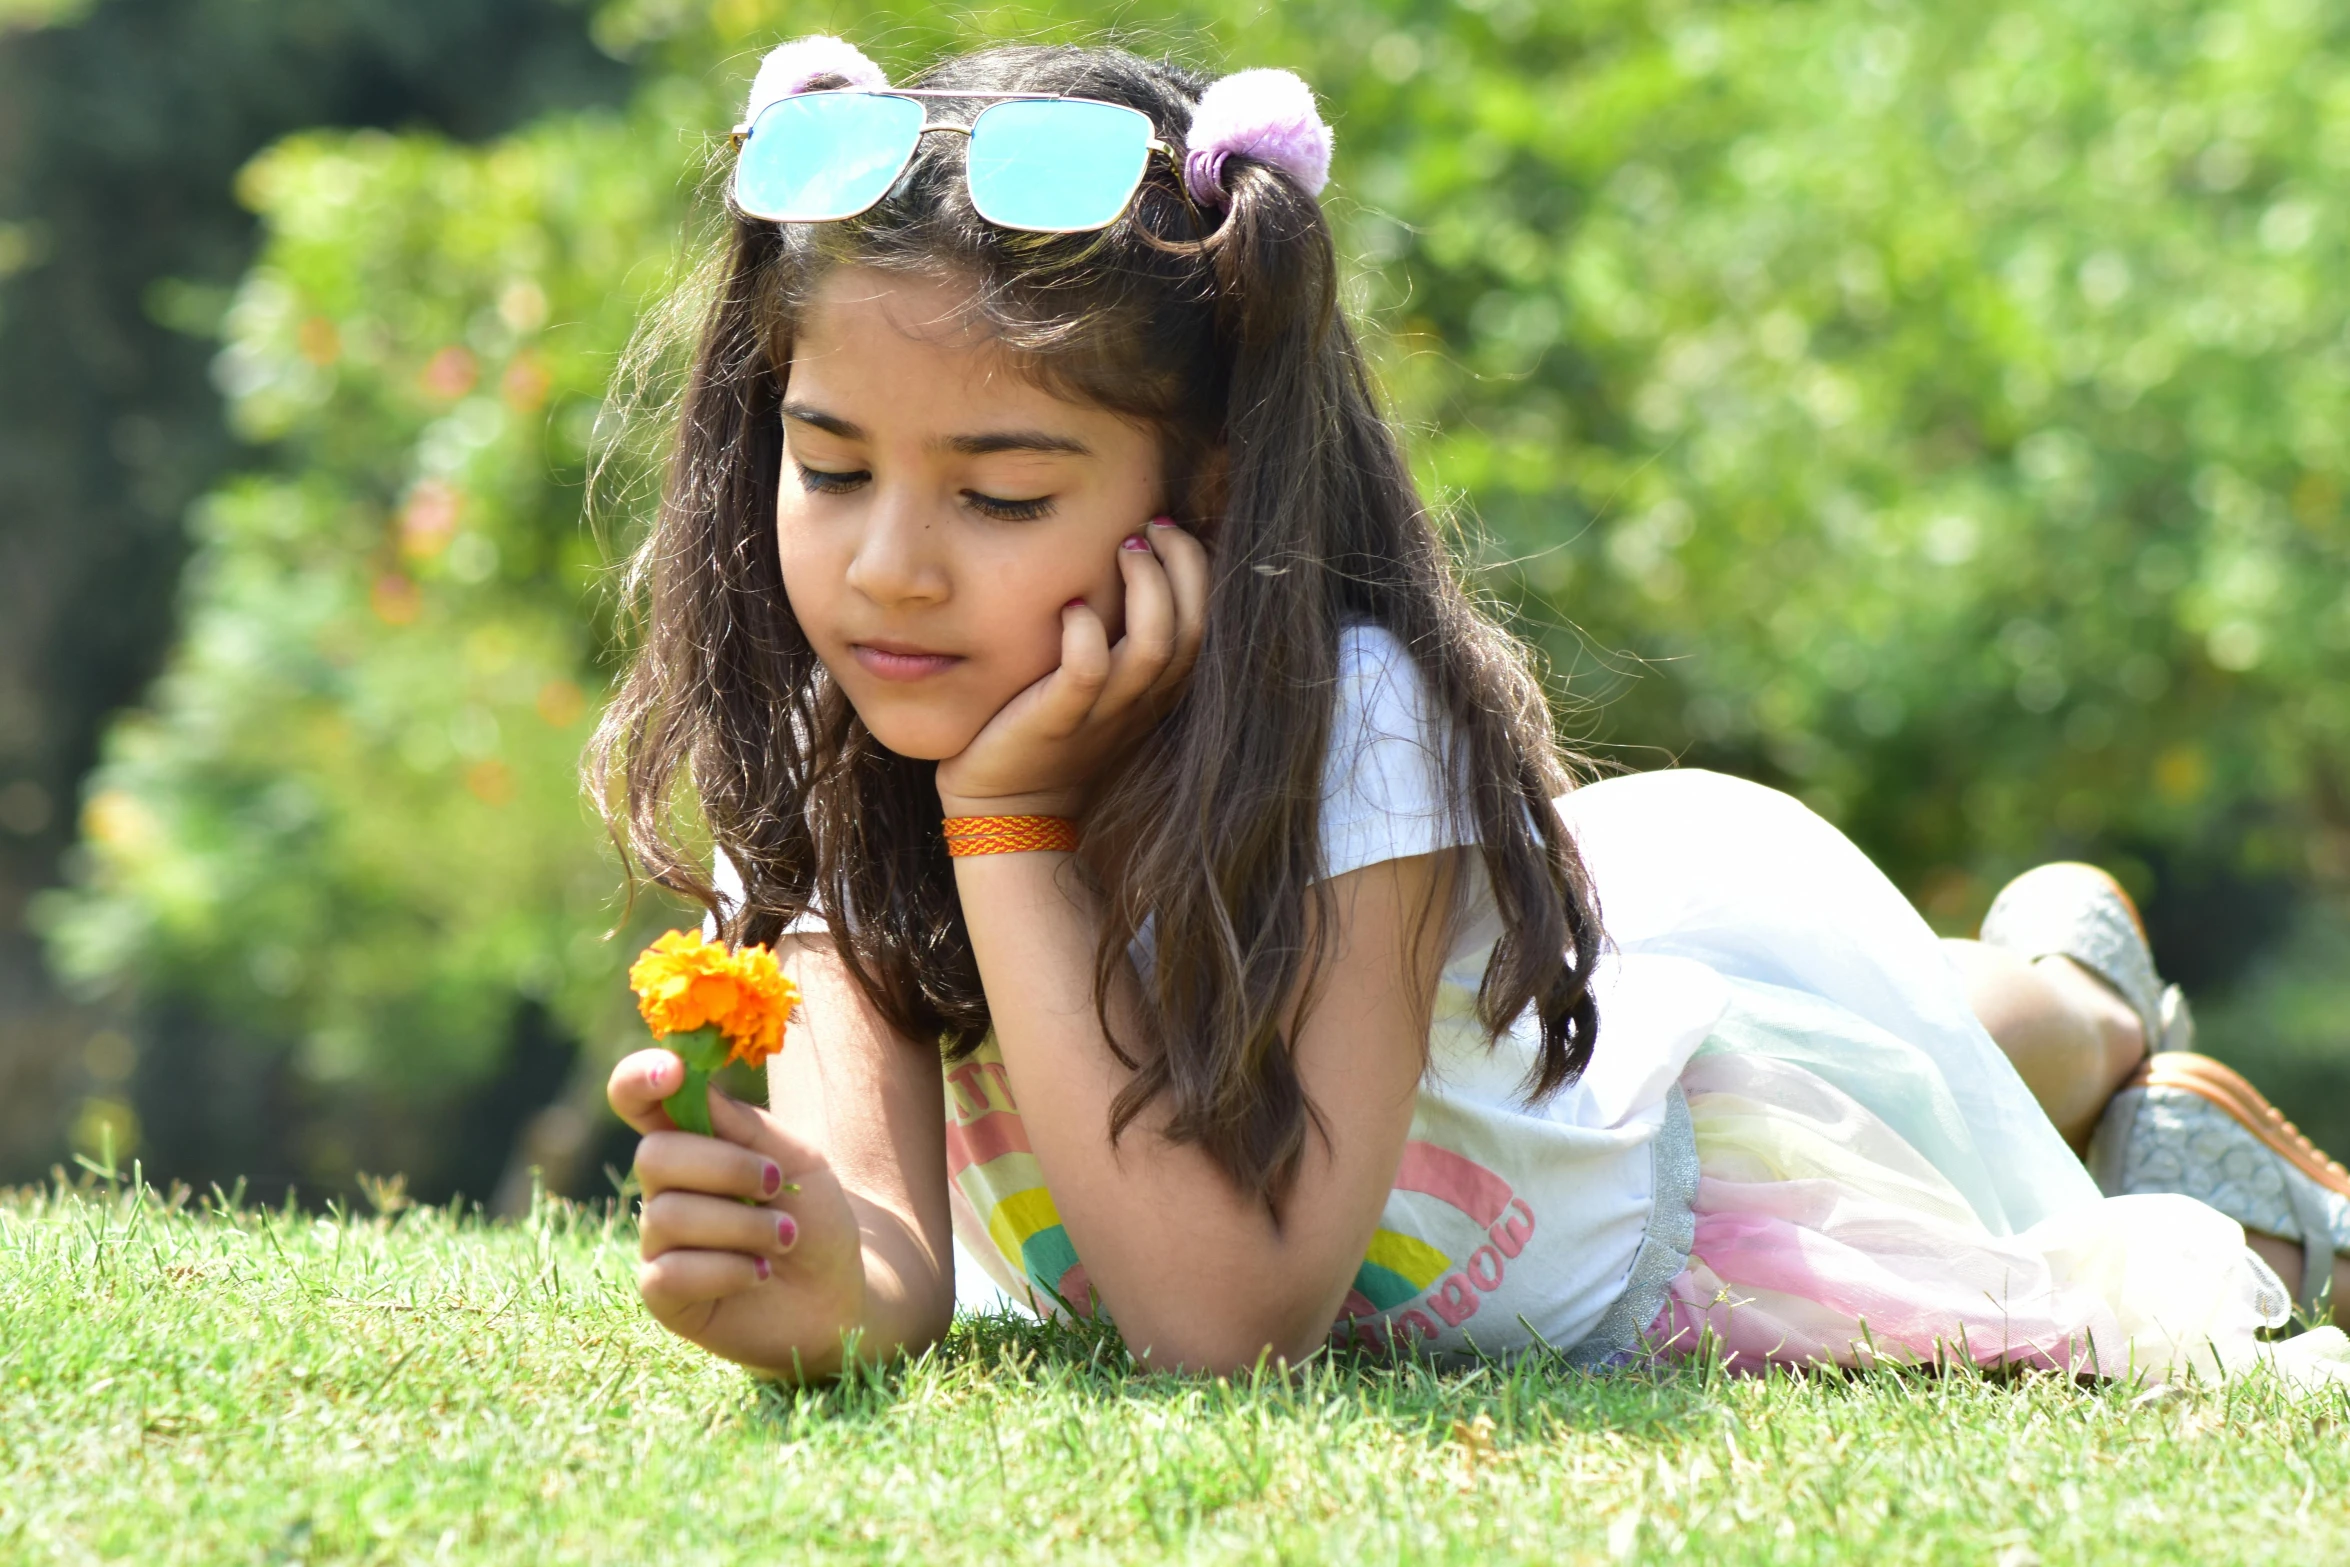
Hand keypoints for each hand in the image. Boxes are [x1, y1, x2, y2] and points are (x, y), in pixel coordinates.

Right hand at [607, 1048, 865, 1372]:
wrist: (839, 1292)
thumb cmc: (815, 1217)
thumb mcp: (796, 1159)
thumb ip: (742, 1125)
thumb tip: (684, 1076)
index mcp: (692, 1142)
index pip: (637, 1100)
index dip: (638, 1079)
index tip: (671, 1071)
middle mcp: (664, 1189)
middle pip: (654, 1156)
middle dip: (726, 1167)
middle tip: (775, 1185)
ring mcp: (659, 1243)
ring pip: (669, 1216)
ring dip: (744, 1225)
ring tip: (785, 1238)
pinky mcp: (663, 1296)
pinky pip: (671, 1273)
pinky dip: (731, 1270)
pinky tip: (761, 1273)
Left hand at [934, 518, 1207, 817]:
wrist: (1009, 808)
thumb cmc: (1049, 732)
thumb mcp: (1098, 684)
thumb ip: (1117, 634)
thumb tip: (1124, 558)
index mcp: (1158, 688)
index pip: (1205, 620)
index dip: (1197, 568)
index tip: (1165, 526)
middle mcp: (1141, 700)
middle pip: (1194, 627)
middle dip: (1184, 565)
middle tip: (1151, 524)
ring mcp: (1103, 712)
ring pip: (1154, 647)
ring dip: (1147, 589)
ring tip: (1125, 549)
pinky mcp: (1058, 721)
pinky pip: (1087, 672)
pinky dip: (1085, 633)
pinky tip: (1071, 606)